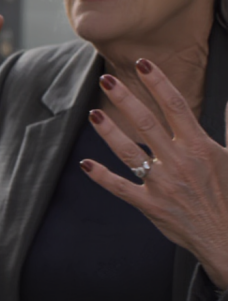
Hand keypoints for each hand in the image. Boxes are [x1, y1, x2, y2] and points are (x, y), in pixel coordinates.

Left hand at [84, 61, 227, 289]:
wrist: (225, 237)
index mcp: (199, 146)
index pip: (176, 106)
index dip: (158, 83)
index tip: (142, 64)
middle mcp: (179, 162)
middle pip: (147, 123)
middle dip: (126, 99)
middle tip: (107, 78)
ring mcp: (162, 184)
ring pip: (129, 153)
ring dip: (109, 132)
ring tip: (93, 113)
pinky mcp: (150, 206)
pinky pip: (121, 188)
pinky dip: (101, 176)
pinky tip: (85, 163)